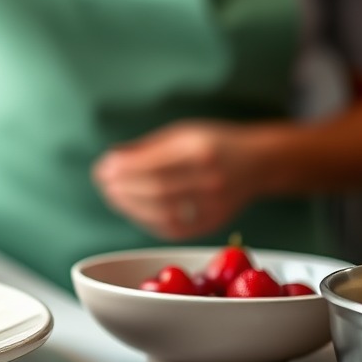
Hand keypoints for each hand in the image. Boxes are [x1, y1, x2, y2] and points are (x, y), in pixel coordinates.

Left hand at [91, 121, 260, 240]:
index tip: (102, 168)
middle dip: (123, 189)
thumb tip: (111, 159)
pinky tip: (135, 211)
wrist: (259, 161)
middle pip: (157, 191)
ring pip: (164, 214)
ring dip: (132, 207)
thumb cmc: (213, 142)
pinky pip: (177, 229)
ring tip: (113, 196)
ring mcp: (215, 204)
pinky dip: (150, 222)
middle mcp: (209, 177)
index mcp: (198, 148)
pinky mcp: (215, 222)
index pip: (153, 164)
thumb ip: (147, 147)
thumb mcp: (182, 132)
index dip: (123, 170)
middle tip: (103, 183)